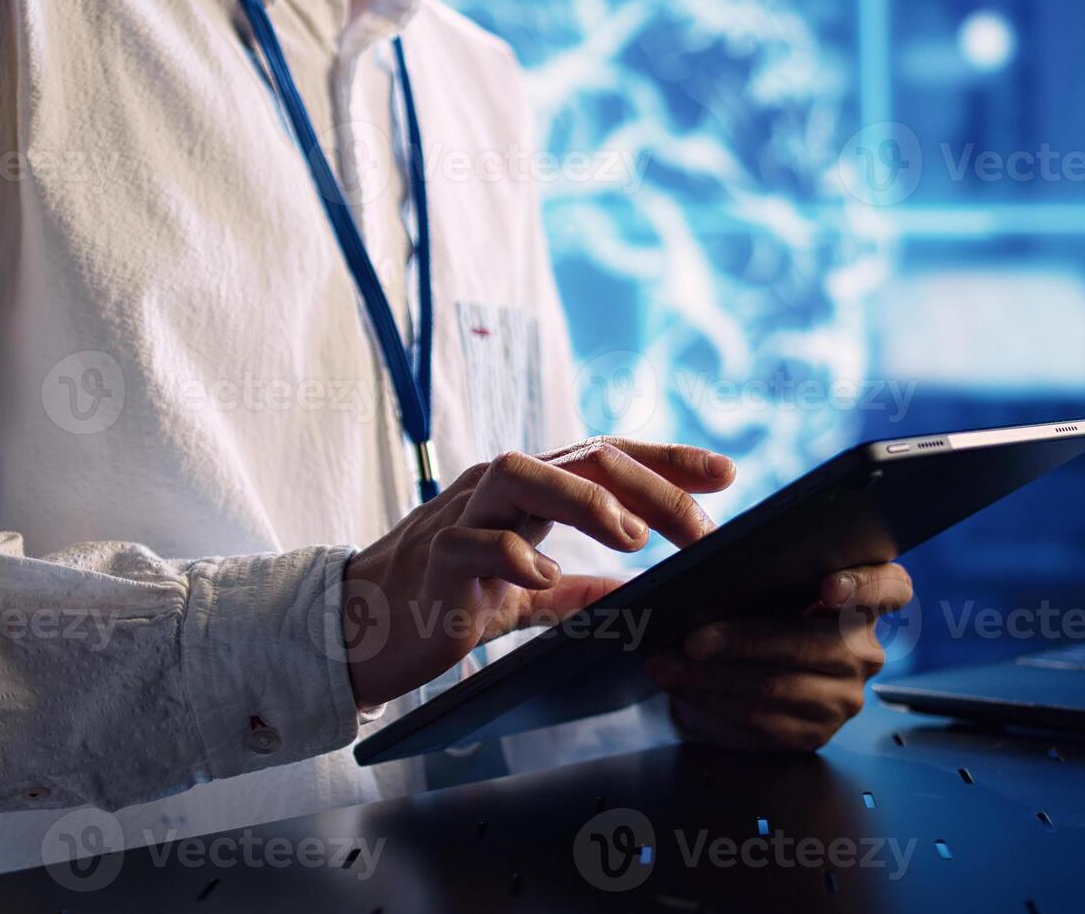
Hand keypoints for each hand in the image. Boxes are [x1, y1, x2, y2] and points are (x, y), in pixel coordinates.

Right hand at [341, 438, 736, 707]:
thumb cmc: (443, 600)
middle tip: (699, 529)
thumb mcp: (523, 595)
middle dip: (649, 485)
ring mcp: (462, 518)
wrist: (358, 629)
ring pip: (522, 474)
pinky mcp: (435, 562)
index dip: (666, 459)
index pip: (604, 455)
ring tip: (632, 537)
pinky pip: (475, 543)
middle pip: (580, 456)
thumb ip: (577, 589)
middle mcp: (497, 489)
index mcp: (527, 492)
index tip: (726, 473)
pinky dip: (517, 556)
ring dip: (585, 502)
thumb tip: (640, 594)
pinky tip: (548, 579)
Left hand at [646, 563, 912, 751]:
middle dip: (742, 642)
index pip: (891, 587)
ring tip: (668, 665)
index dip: (864, 586)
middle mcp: (864, 652)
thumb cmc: (759, 612)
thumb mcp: (769, 587)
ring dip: (711, 679)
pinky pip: (760, 723)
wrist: (748, 671)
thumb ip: (763, 575)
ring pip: (776, 688)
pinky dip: (711, 703)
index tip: (827, 589)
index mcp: (865, 601)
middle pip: (810, 645)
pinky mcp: (813, 733)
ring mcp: (843, 698)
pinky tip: (682, 688)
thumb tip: (710, 571)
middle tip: (692, 640)